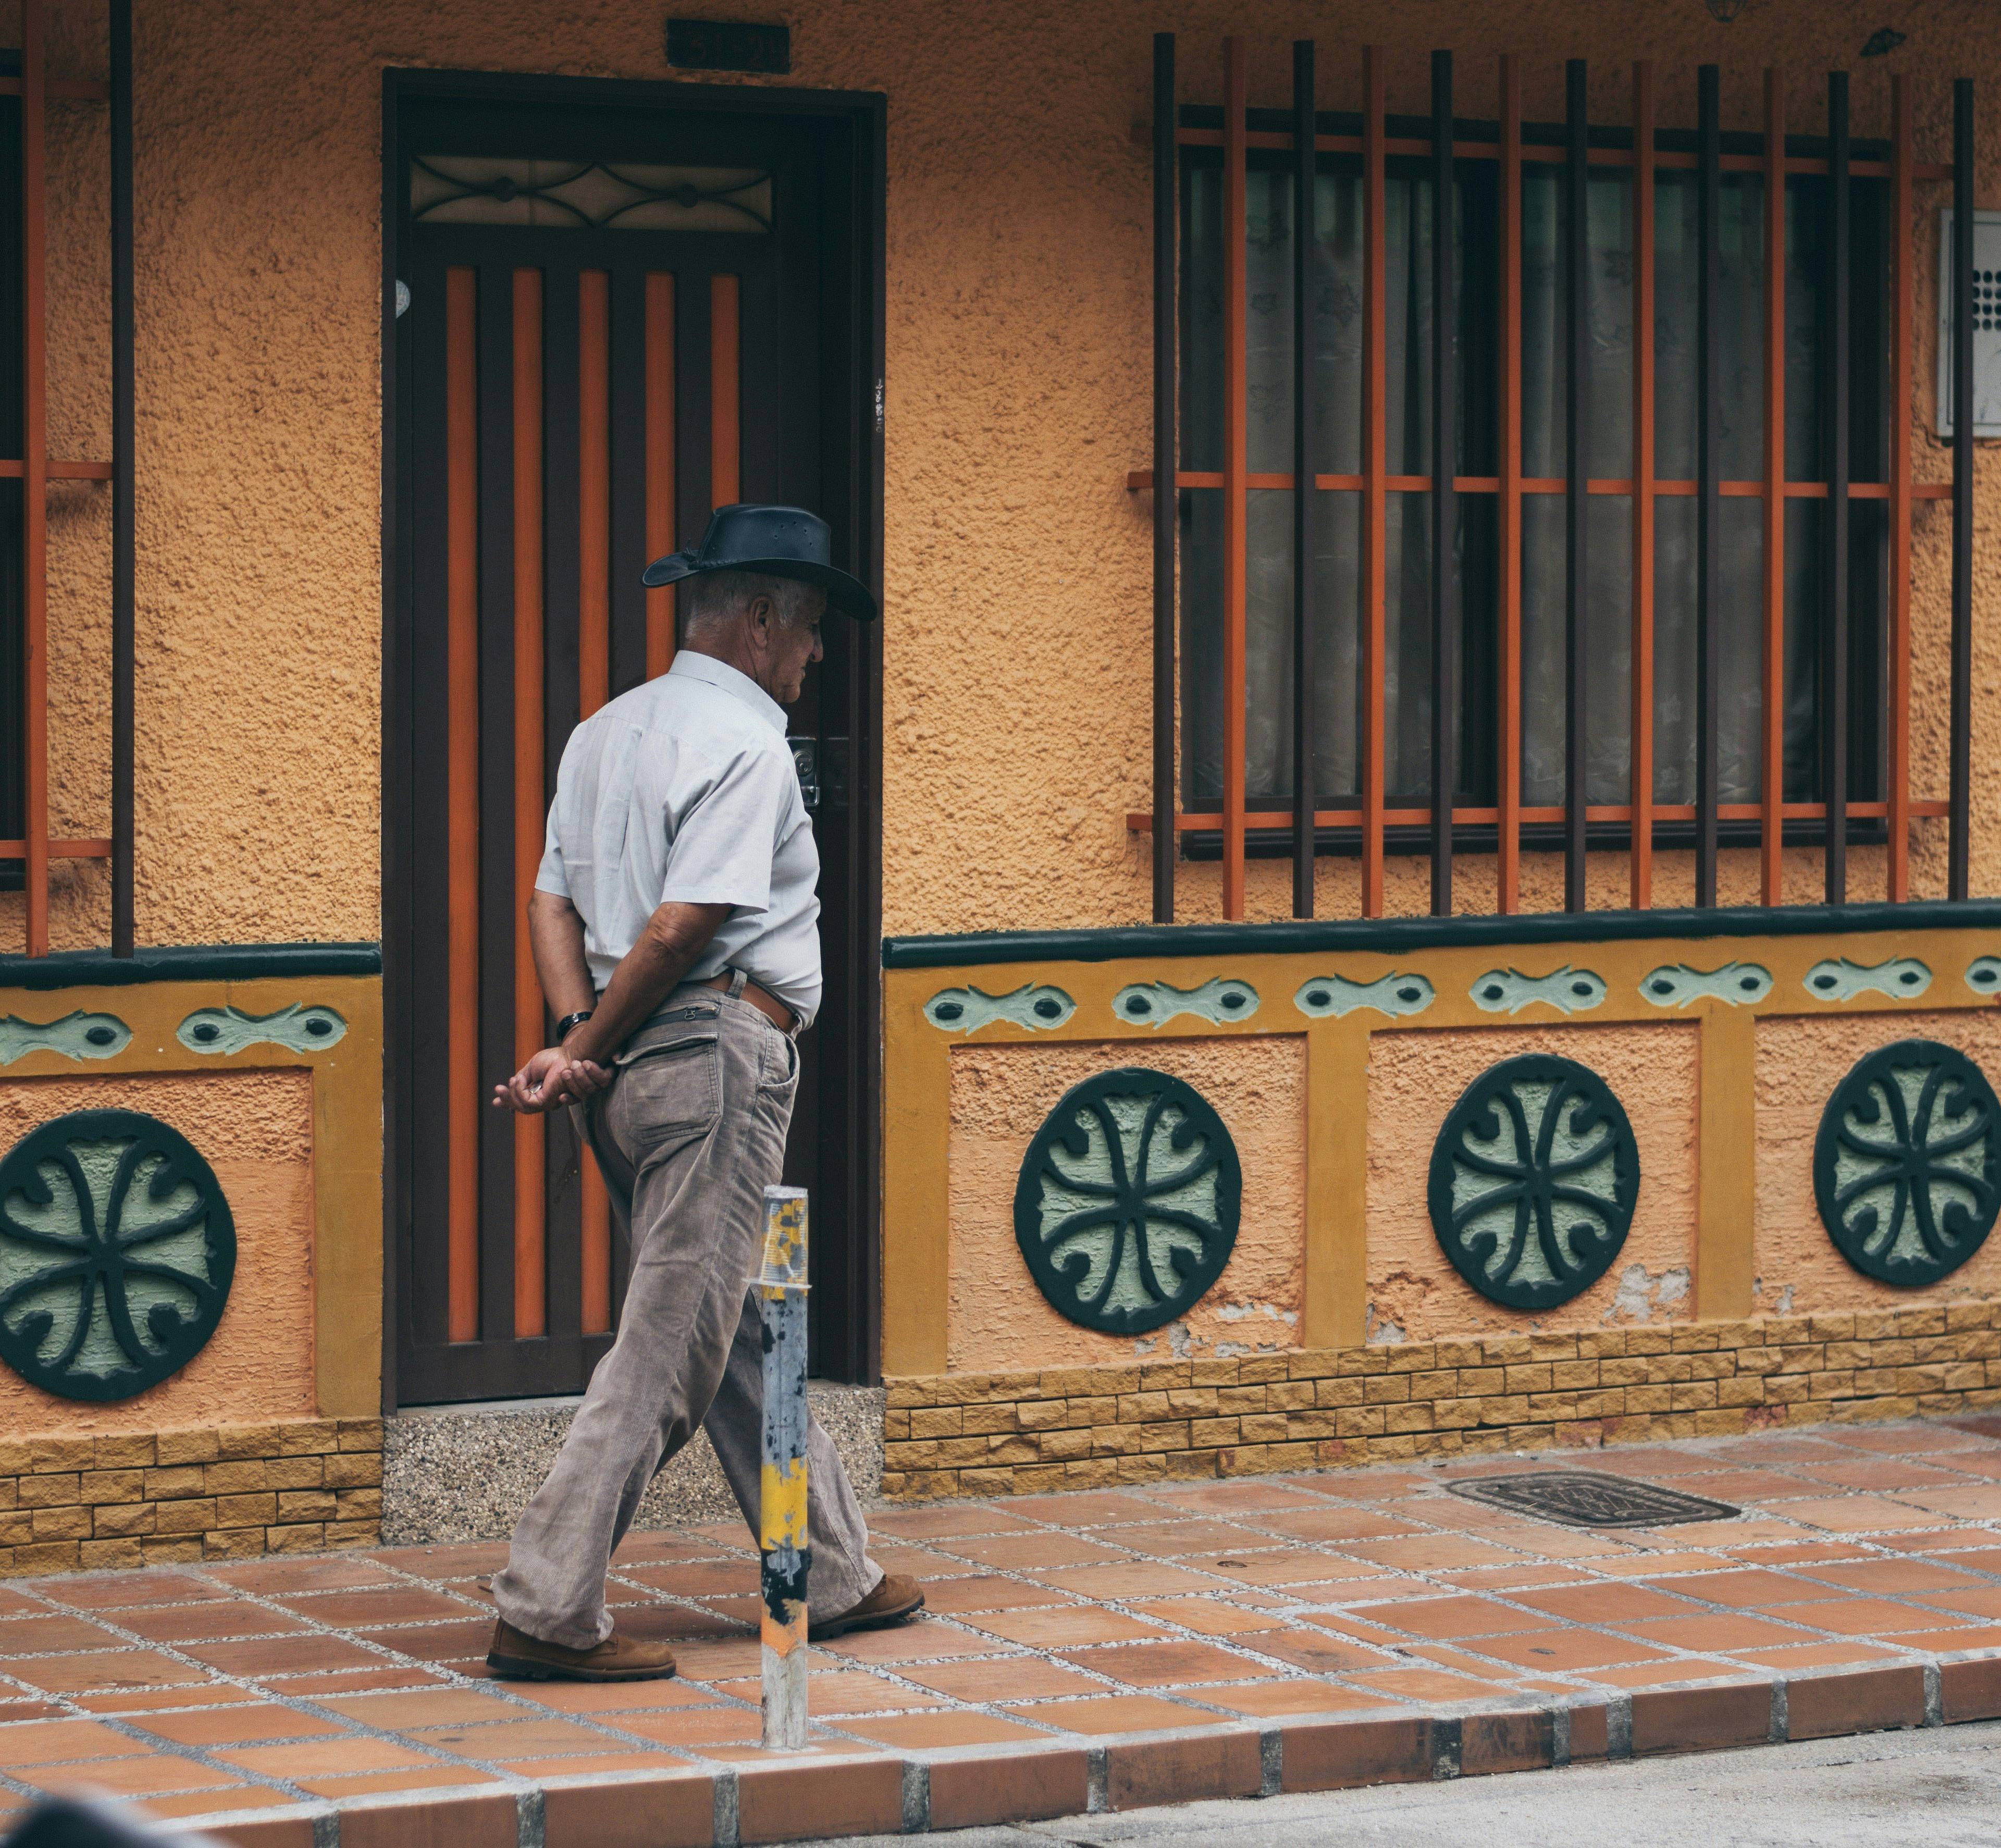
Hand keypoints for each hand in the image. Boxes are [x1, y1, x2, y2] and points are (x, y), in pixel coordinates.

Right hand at [491, 1046, 609, 1113]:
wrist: (568, 1055)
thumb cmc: (555, 1059)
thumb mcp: (532, 1068)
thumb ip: (523, 1078)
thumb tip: (512, 1084)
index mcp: (541, 1093)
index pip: (522, 1103)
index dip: (508, 1103)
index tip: (495, 1101)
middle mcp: (545, 1100)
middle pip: (521, 1107)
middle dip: (507, 1099)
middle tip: (497, 1089)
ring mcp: (547, 1102)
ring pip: (523, 1107)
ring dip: (512, 1095)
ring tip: (510, 1081)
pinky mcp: (549, 1100)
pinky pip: (528, 1102)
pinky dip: (519, 1092)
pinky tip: (517, 1081)